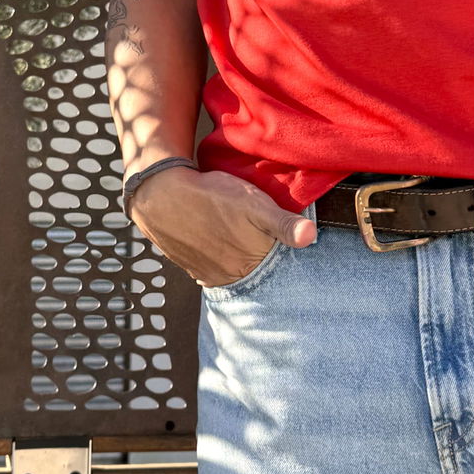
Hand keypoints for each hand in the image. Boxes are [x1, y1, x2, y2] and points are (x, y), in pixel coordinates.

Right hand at [128, 165, 316, 288]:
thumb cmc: (212, 198)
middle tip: (258, 237)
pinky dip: (219, 258)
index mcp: (250, 266)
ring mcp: (208, 275)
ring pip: (233, 272)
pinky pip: (212, 269)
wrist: (162, 196)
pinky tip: (218, 241)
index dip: (281, 254)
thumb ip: (284, 223)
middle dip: (261, 261)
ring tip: (238, 238)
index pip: (277, 270)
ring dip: (239, 261)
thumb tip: (311, 237)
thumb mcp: (255, 204)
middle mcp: (229, 277)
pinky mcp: (191, 267)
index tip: (281, 241)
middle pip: (255, 273)